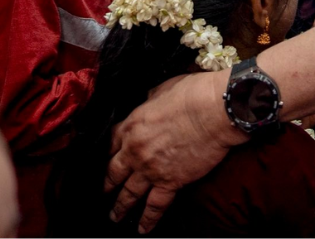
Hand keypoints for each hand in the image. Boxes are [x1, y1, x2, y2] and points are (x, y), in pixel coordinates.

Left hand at [105, 72, 242, 233]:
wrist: (213, 111)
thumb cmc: (191, 94)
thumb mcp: (161, 89)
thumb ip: (149, 101)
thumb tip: (149, 103)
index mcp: (132, 125)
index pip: (110, 143)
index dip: (106, 153)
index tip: (104, 161)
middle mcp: (135, 150)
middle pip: (113, 172)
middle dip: (106, 185)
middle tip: (102, 194)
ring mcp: (151, 169)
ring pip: (129, 193)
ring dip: (120, 206)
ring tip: (115, 216)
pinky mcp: (170, 182)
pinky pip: (155, 206)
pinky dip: (147, 219)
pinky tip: (142, 228)